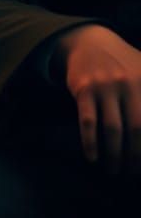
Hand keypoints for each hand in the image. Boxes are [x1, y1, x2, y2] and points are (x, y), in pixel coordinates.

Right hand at [59, 25, 140, 173]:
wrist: (89, 42)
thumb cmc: (125, 65)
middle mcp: (129, 84)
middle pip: (136, 130)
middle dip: (136, 157)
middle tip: (132, 175)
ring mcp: (105, 86)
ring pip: (112, 128)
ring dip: (114, 155)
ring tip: (114, 172)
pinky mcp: (83, 88)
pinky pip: (87, 121)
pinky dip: (90, 142)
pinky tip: (92, 157)